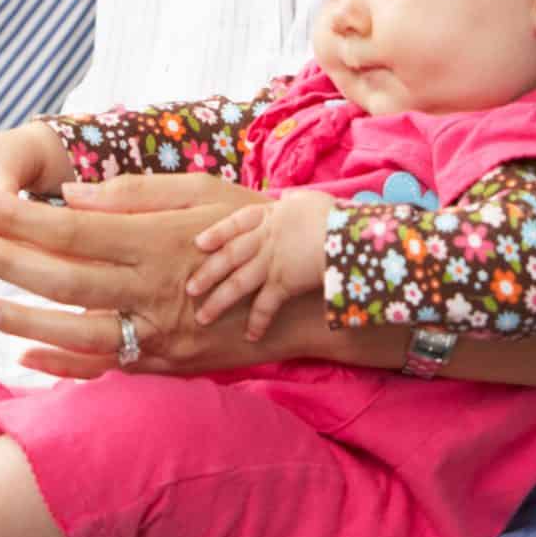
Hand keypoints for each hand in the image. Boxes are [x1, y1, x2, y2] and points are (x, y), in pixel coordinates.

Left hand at [0, 174, 297, 374]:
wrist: (313, 292)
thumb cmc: (256, 225)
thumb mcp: (203, 193)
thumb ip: (134, 196)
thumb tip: (71, 196)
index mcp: (158, 241)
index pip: (72, 228)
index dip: (18, 218)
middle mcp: (154, 291)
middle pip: (65, 279)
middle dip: (6, 260)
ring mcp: (161, 334)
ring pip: (76, 333)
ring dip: (21, 321)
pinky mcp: (169, 364)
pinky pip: (106, 369)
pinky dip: (63, 365)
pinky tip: (26, 355)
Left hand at [189, 189, 333, 339]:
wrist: (346, 233)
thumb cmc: (333, 215)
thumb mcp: (309, 200)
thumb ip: (293, 203)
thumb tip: (289, 199)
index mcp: (270, 216)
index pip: (236, 224)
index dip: (216, 233)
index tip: (199, 243)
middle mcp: (265, 239)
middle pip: (228, 256)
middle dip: (207, 273)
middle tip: (189, 289)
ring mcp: (272, 262)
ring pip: (237, 284)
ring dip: (219, 302)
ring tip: (203, 318)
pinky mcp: (284, 283)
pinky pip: (266, 306)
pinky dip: (258, 322)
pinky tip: (250, 337)